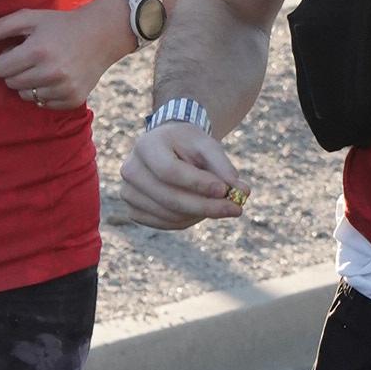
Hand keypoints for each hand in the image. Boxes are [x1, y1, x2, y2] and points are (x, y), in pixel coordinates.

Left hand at [0, 0, 128, 110]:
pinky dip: (45, 93)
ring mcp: (64, 88)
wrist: (101, 34)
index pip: (0, 69)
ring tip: (44, 66)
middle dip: (16, 71)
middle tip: (32, 57)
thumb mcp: (30, 18)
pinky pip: (43, 105)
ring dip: (29, 83)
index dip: (5, 59)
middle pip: (11, 84)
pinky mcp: (73, 100)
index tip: (18, 50)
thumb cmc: (60, 24)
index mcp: (38, 51)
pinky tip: (56, 77)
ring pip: (25, 96)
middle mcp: (52, 72)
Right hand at [119, 120, 250, 229]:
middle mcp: (130, 170)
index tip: (225, 190)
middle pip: (169, 198)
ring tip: (220, 204)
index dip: (197, 184)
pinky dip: (188, 221)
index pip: (169, 171)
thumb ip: (223, 166)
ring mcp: (128, 193)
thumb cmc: (188, 144)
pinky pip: (165, 224)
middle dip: (206, 206)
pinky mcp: (133, 211)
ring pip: (170, 215)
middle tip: (237, 209)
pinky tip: (202, 209)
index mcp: (146, 146)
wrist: (166, 147)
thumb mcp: (208, 146)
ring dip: (200, 214)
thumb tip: (242, 192)